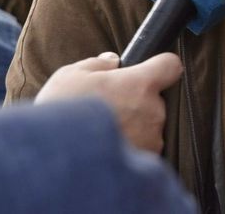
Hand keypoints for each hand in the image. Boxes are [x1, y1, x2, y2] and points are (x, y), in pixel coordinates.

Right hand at [36, 51, 182, 153]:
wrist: (54, 158)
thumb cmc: (61, 115)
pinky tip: (105, 151)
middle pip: (155, 99)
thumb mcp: (71, 76)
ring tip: (103, 133)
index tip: (148, 71)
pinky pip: (143, 149)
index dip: (160, 67)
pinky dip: (129, 149)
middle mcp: (153, 111)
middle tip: (108, 109)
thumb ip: (98, 64)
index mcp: (141, 84)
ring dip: (133, 127)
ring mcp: (152, 139)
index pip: (170, 66)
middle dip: (136, 103)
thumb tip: (112, 61)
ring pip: (148, 126)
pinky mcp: (147, 163)